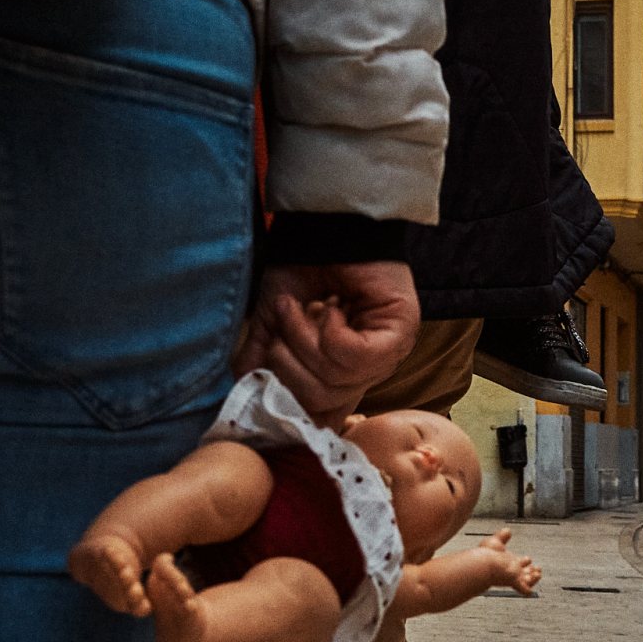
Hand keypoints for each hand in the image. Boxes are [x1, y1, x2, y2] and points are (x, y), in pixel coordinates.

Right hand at [235, 261, 419, 428]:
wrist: (324, 226)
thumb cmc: (302, 268)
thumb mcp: (273, 320)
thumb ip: (260, 355)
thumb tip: (243, 385)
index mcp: (342, 371)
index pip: (322, 415)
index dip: (291, 406)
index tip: (265, 382)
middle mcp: (368, 370)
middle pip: (322, 401)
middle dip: (290, 362)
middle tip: (283, 321)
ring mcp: (388, 355)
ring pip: (337, 379)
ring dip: (306, 340)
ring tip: (301, 306)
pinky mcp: (399, 334)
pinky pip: (356, 358)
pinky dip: (332, 334)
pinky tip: (331, 308)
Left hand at [480, 528, 540, 595]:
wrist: (483, 563)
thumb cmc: (486, 554)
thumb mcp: (495, 542)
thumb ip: (502, 536)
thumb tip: (507, 530)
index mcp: (508, 562)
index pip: (519, 563)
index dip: (525, 562)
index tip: (528, 559)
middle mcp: (512, 571)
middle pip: (525, 573)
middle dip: (533, 571)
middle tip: (538, 569)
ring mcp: (515, 578)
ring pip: (527, 582)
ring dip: (534, 578)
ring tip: (538, 574)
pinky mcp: (516, 582)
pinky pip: (526, 589)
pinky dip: (530, 586)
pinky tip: (532, 584)